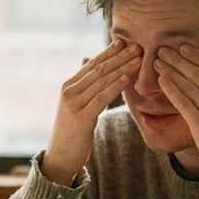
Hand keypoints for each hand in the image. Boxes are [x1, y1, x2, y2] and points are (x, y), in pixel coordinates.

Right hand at [42, 39, 141, 185]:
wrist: (60, 156)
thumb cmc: (71, 131)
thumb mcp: (75, 104)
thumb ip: (82, 83)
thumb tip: (86, 59)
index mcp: (68, 86)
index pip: (92, 64)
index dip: (109, 52)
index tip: (125, 41)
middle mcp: (69, 91)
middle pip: (99, 69)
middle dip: (119, 56)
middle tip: (137, 46)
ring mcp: (74, 103)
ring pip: (102, 80)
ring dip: (122, 67)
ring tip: (138, 59)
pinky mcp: (81, 117)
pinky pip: (101, 97)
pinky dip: (115, 86)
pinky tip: (127, 78)